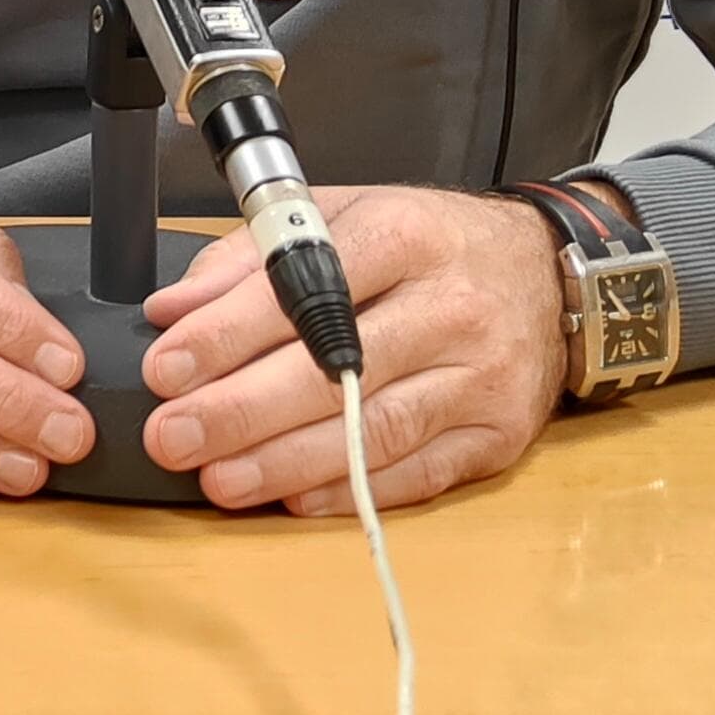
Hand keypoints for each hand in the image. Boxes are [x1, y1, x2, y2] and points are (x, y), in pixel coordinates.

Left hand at [138, 185, 563, 513]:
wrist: (547, 274)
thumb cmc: (429, 243)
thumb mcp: (341, 215)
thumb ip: (249, 259)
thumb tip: (171, 311)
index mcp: (401, 237)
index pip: (304, 288)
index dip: (228, 334)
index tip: (168, 368)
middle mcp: (449, 307)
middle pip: (335, 368)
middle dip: (242, 410)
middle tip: (174, 437)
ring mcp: (480, 377)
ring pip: (373, 430)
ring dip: (286, 463)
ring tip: (218, 479)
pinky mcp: (497, 436)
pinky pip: (417, 474)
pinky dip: (351, 491)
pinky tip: (293, 499)